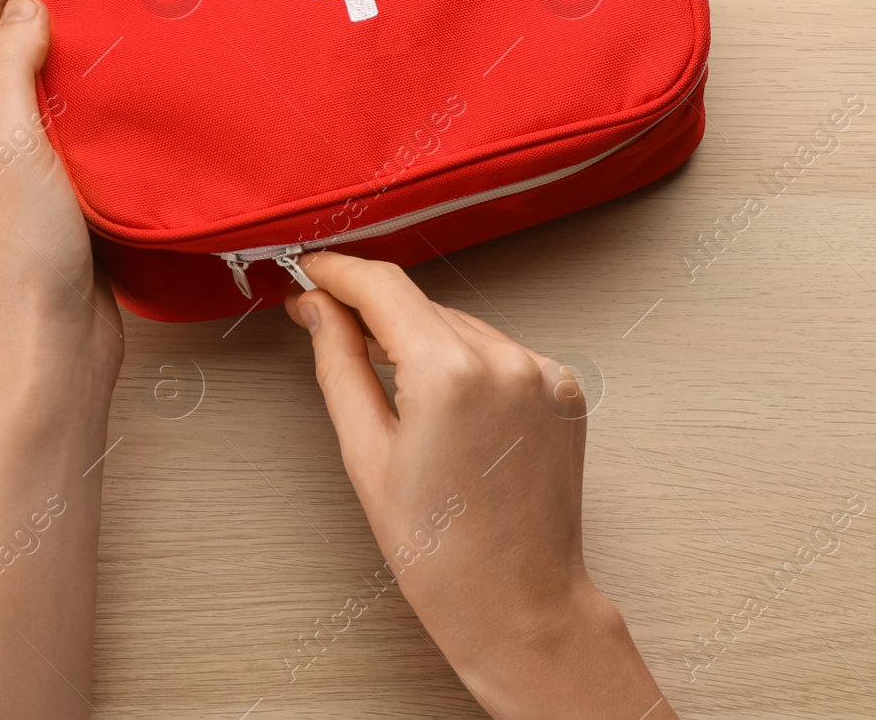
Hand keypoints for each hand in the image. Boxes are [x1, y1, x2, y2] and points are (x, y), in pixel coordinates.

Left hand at [0, 0, 123, 403]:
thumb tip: (26, 4)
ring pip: (43, 68)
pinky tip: (128, 64)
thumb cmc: (24, 258)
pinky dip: (96, 73)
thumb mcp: (13, 150)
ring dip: (69, 23)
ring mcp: (20, 156)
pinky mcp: (60, 180)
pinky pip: (74, 106)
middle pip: (5, 32)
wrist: (52, 347)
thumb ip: (13, 71)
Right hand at [286, 252, 674, 719]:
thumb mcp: (367, 454)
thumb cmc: (441, 552)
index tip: (312, 272)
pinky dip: (467, 363)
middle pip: (422, 305)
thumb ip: (340, 364)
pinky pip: (499, 352)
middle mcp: (505, 360)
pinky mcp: (562, 389)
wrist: (518, 604)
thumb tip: (318, 308)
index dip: (339, 272)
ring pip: (461, 326)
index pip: (384, 286)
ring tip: (398, 397)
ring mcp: (542, 373)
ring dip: (422, 340)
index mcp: (449, 373)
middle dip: (375, 313)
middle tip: (330, 328)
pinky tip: (449, 410)